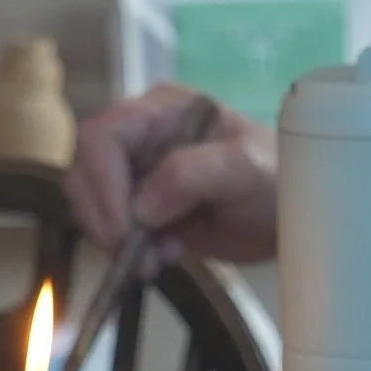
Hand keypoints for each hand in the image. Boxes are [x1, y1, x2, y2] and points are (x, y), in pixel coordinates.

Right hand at [65, 85, 280, 268]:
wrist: (286, 213)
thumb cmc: (275, 176)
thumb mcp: (245, 168)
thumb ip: (193, 174)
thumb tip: (143, 206)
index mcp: (160, 112)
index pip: (102, 136)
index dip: (102, 183)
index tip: (125, 229)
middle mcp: (139, 138)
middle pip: (84, 170)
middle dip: (103, 219)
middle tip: (139, 257)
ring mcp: (136, 175)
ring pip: (90, 204)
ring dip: (113, 240)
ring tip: (159, 258)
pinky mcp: (140, 211)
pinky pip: (110, 231)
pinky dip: (127, 253)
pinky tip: (164, 257)